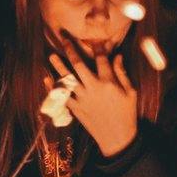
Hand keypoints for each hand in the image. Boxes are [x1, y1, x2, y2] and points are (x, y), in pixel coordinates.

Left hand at [49, 34, 137, 156]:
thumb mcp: (131, 92)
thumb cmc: (127, 114)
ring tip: (51, 56)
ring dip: (58, 67)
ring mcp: (83, 99)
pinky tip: (46, 80)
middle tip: (64, 39)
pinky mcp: (76, 109)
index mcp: (109, 83)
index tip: (93, 39)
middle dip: (71, 51)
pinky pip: (62, 97)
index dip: (97, 47)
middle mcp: (93, 88)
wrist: (117, 138)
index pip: (101, 59)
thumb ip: (122, 73)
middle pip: (79, 65)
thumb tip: (117, 56)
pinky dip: (53, 89)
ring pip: (67, 79)